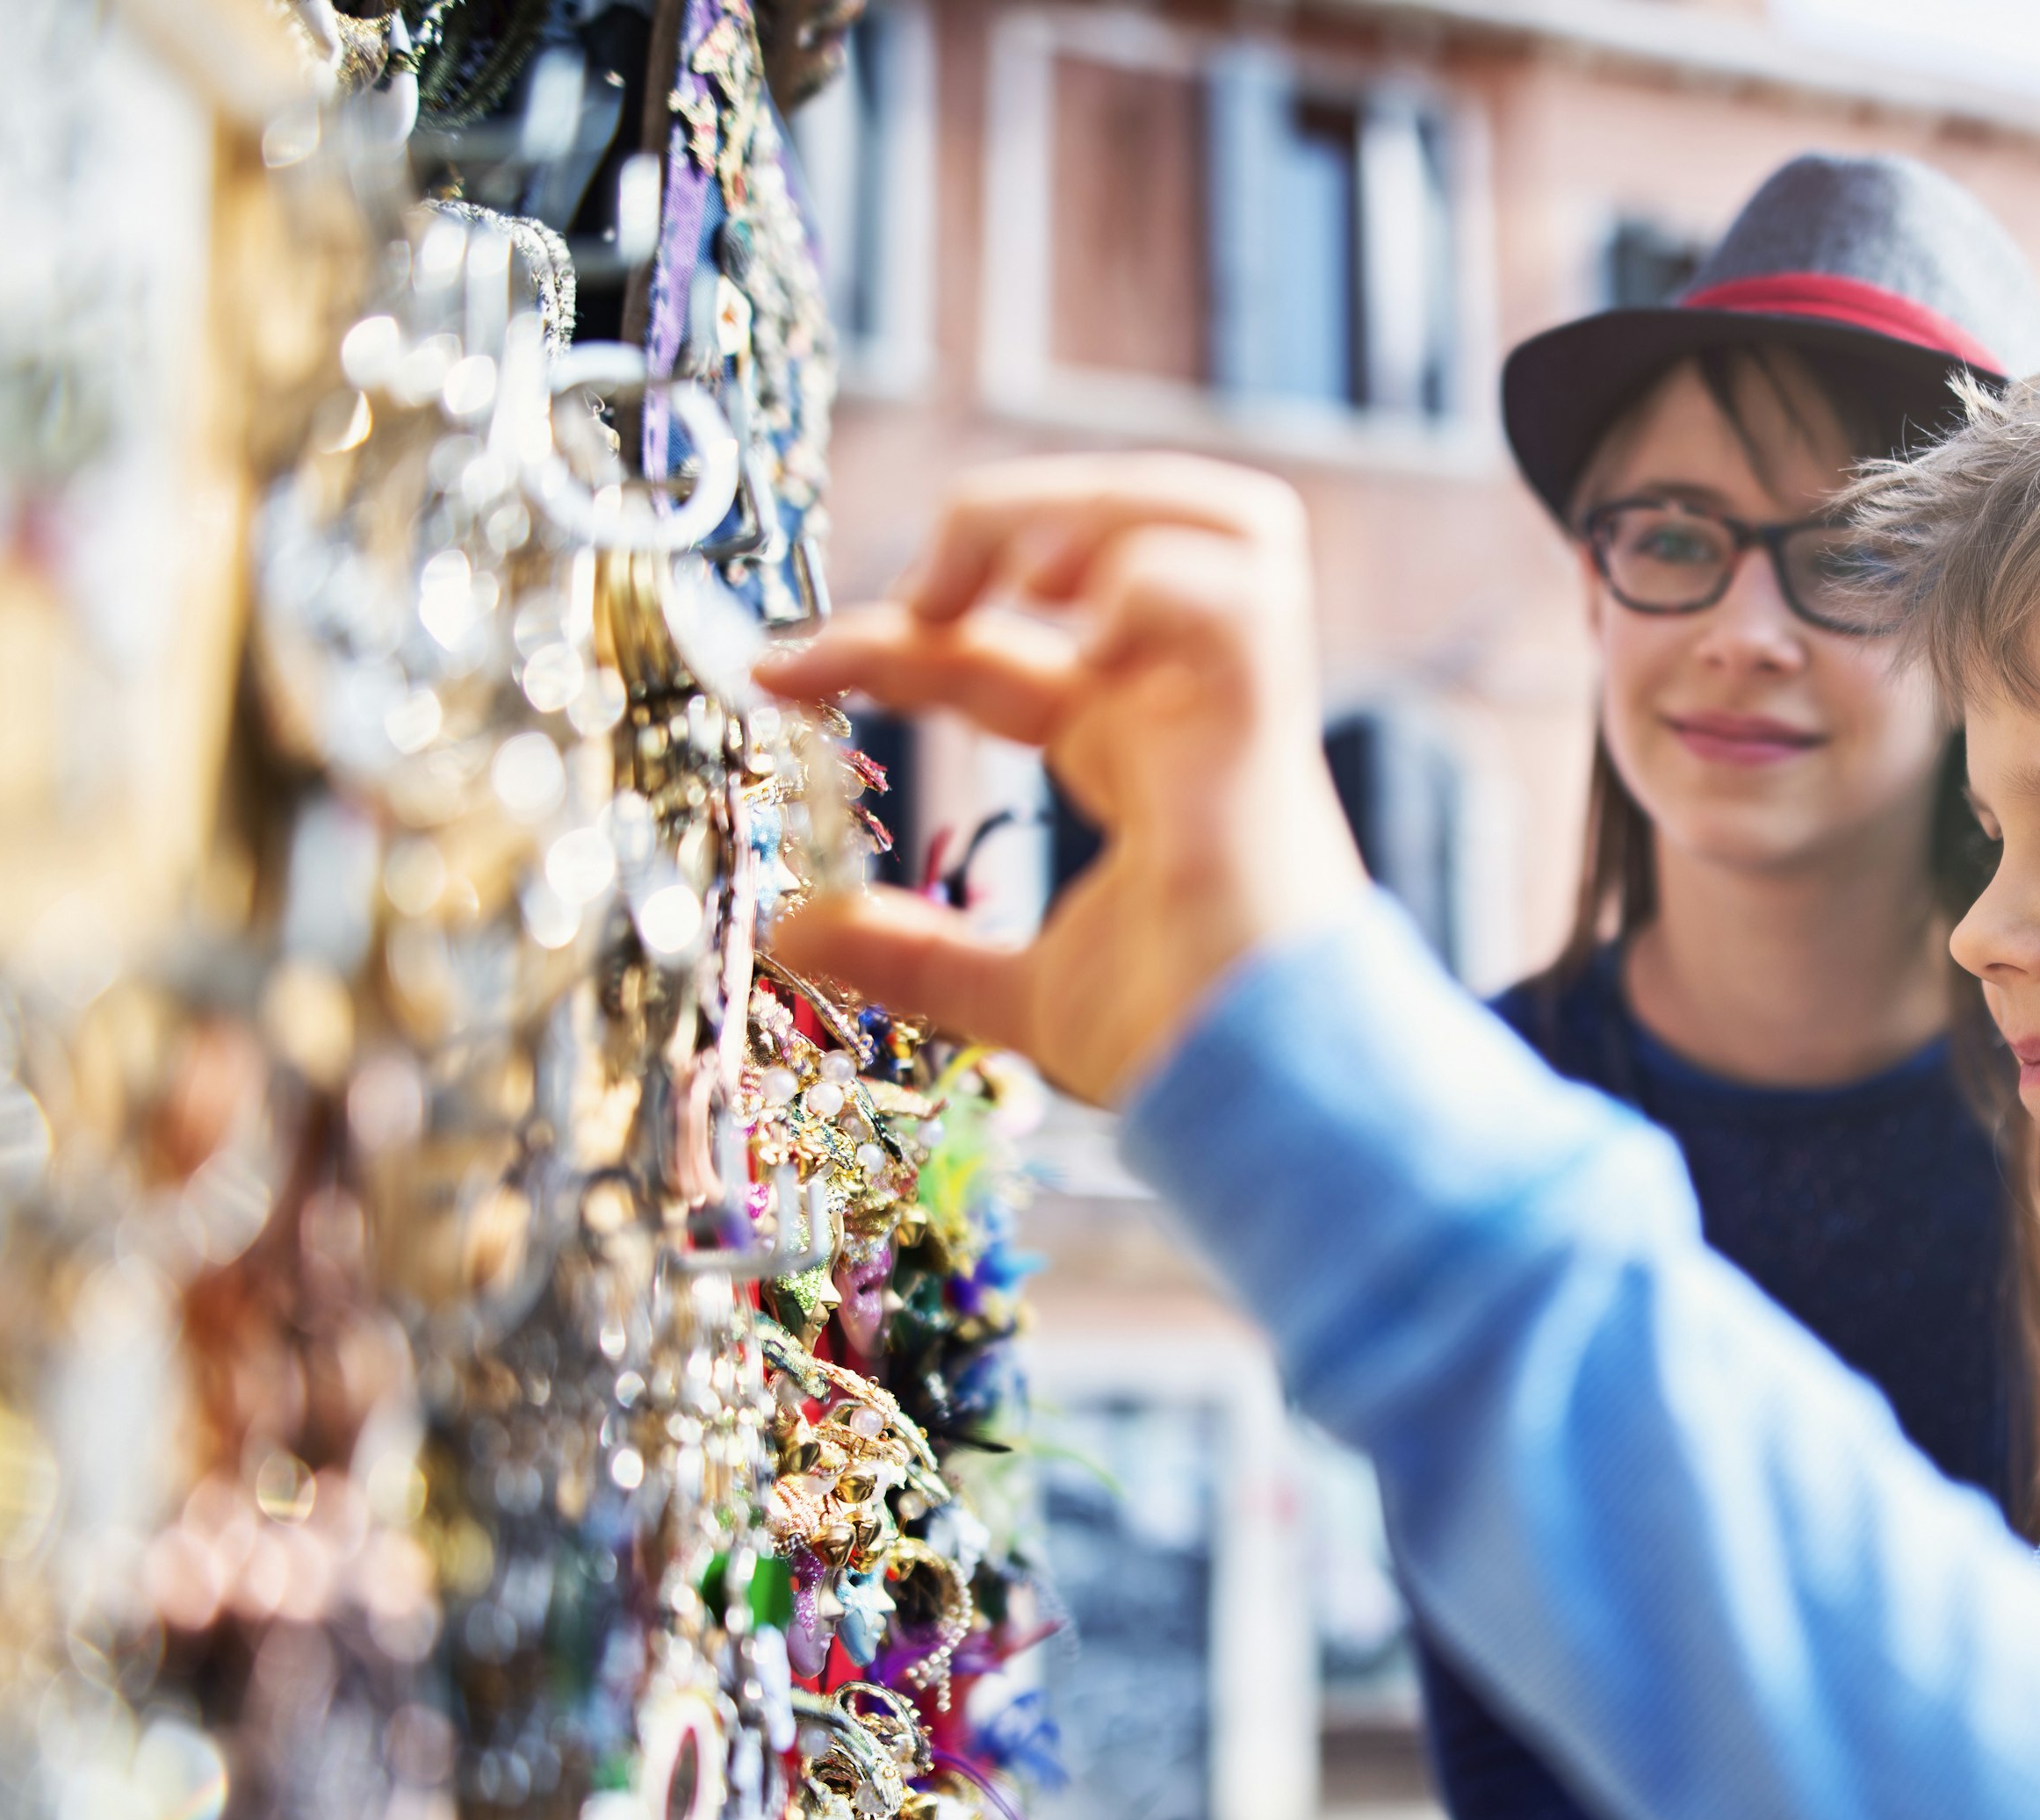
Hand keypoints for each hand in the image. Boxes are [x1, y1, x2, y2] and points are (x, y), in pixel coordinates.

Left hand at [753, 454, 1368, 1105]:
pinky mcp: (1265, 722)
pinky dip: (1154, 574)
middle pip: (1131, 526)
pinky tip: (1081, 629)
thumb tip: (795, 931)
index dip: (880, 641)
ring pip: (1216, 517)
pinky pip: (1239, 583)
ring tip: (1013, 575)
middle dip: (1016, 513)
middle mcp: (1187, 706)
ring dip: (1098, 508)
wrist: (1256, 1092)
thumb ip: (915, 952)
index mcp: (1135, 752)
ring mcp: (1235, 703)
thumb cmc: (1174, 1045)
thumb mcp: (1014, 992)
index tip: (774, 673)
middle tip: (923, 593)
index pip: (997, 649)